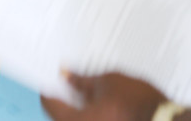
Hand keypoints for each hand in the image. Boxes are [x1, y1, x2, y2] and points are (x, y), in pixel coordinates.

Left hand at [41, 72, 166, 120]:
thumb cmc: (142, 105)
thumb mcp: (109, 81)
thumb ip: (82, 79)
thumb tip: (66, 74)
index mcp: (76, 119)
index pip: (48, 102)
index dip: (49, 86)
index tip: (52, 77)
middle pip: (61, 114)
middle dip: (65, 97)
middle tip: (70, 80)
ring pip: (76, 119)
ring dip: (79, 106)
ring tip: (91, 90)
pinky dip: (92, 113)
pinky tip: (103, 102)